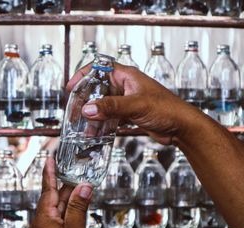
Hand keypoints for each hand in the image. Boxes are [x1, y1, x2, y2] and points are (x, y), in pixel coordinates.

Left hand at [27, 158, 92, 227]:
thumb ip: (79, 207)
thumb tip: (83, 187)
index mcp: (42, 219)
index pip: (47, 189)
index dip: (49, 172)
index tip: (49, 159)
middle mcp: (39, 225)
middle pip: (54, 200)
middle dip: (65, 187)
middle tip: (74, 173)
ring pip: (57, 211)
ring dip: (69, 201)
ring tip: (80, 188)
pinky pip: (57, 222)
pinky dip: (67, 214)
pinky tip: (76, 211)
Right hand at [68, 63, 206, 144]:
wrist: (182, 128)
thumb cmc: (167, 109)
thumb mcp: (136, 105)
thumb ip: (111, 107)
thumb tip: (88, 109)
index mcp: (126, 76)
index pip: (99, 68)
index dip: (83, 75)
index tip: (71, 87)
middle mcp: (125, 86)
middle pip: (97, 89)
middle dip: (85, 101)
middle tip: (74, 112)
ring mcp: (126, 101)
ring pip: (102, 105)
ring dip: (93, 116)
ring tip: (83, 128)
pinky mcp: (129, 114)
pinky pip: (110, 117)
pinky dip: (102, 124)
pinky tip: (96, 133)